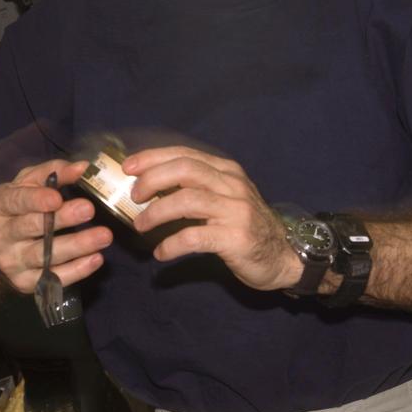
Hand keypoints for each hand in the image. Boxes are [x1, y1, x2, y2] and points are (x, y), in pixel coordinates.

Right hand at [0, 159, 112, 292]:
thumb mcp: (25, 185)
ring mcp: (11, 263)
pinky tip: (96, 258)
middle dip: (61, 219)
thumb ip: (52, 173)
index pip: (15, 201)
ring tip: (103, 235)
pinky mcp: (25, 283)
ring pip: (45, 255)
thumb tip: (83, 167)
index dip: (36, 200)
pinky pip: (53, 278)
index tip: (57, 198)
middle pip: (31, 228)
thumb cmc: (13, 210)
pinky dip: (77, 270)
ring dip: (76, 245)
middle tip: (88, 209)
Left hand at [125, 146, 300, 291]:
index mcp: (226, 171)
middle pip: (185, 170)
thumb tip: (150, 185)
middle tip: (134, 196)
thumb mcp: (224, 198)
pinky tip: (161, 253)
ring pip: (188, 200)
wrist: (282, 256)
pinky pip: (195, 237)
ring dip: (156, 212)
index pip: (185, 154)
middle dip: (152, 179)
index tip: (128, 167)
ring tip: (140, 226)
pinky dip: (172, 244)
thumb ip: (196, 187)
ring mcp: (236, 210)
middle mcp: (232, 185)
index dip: (153, 158)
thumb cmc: (244, 226)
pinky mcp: (236, 238)